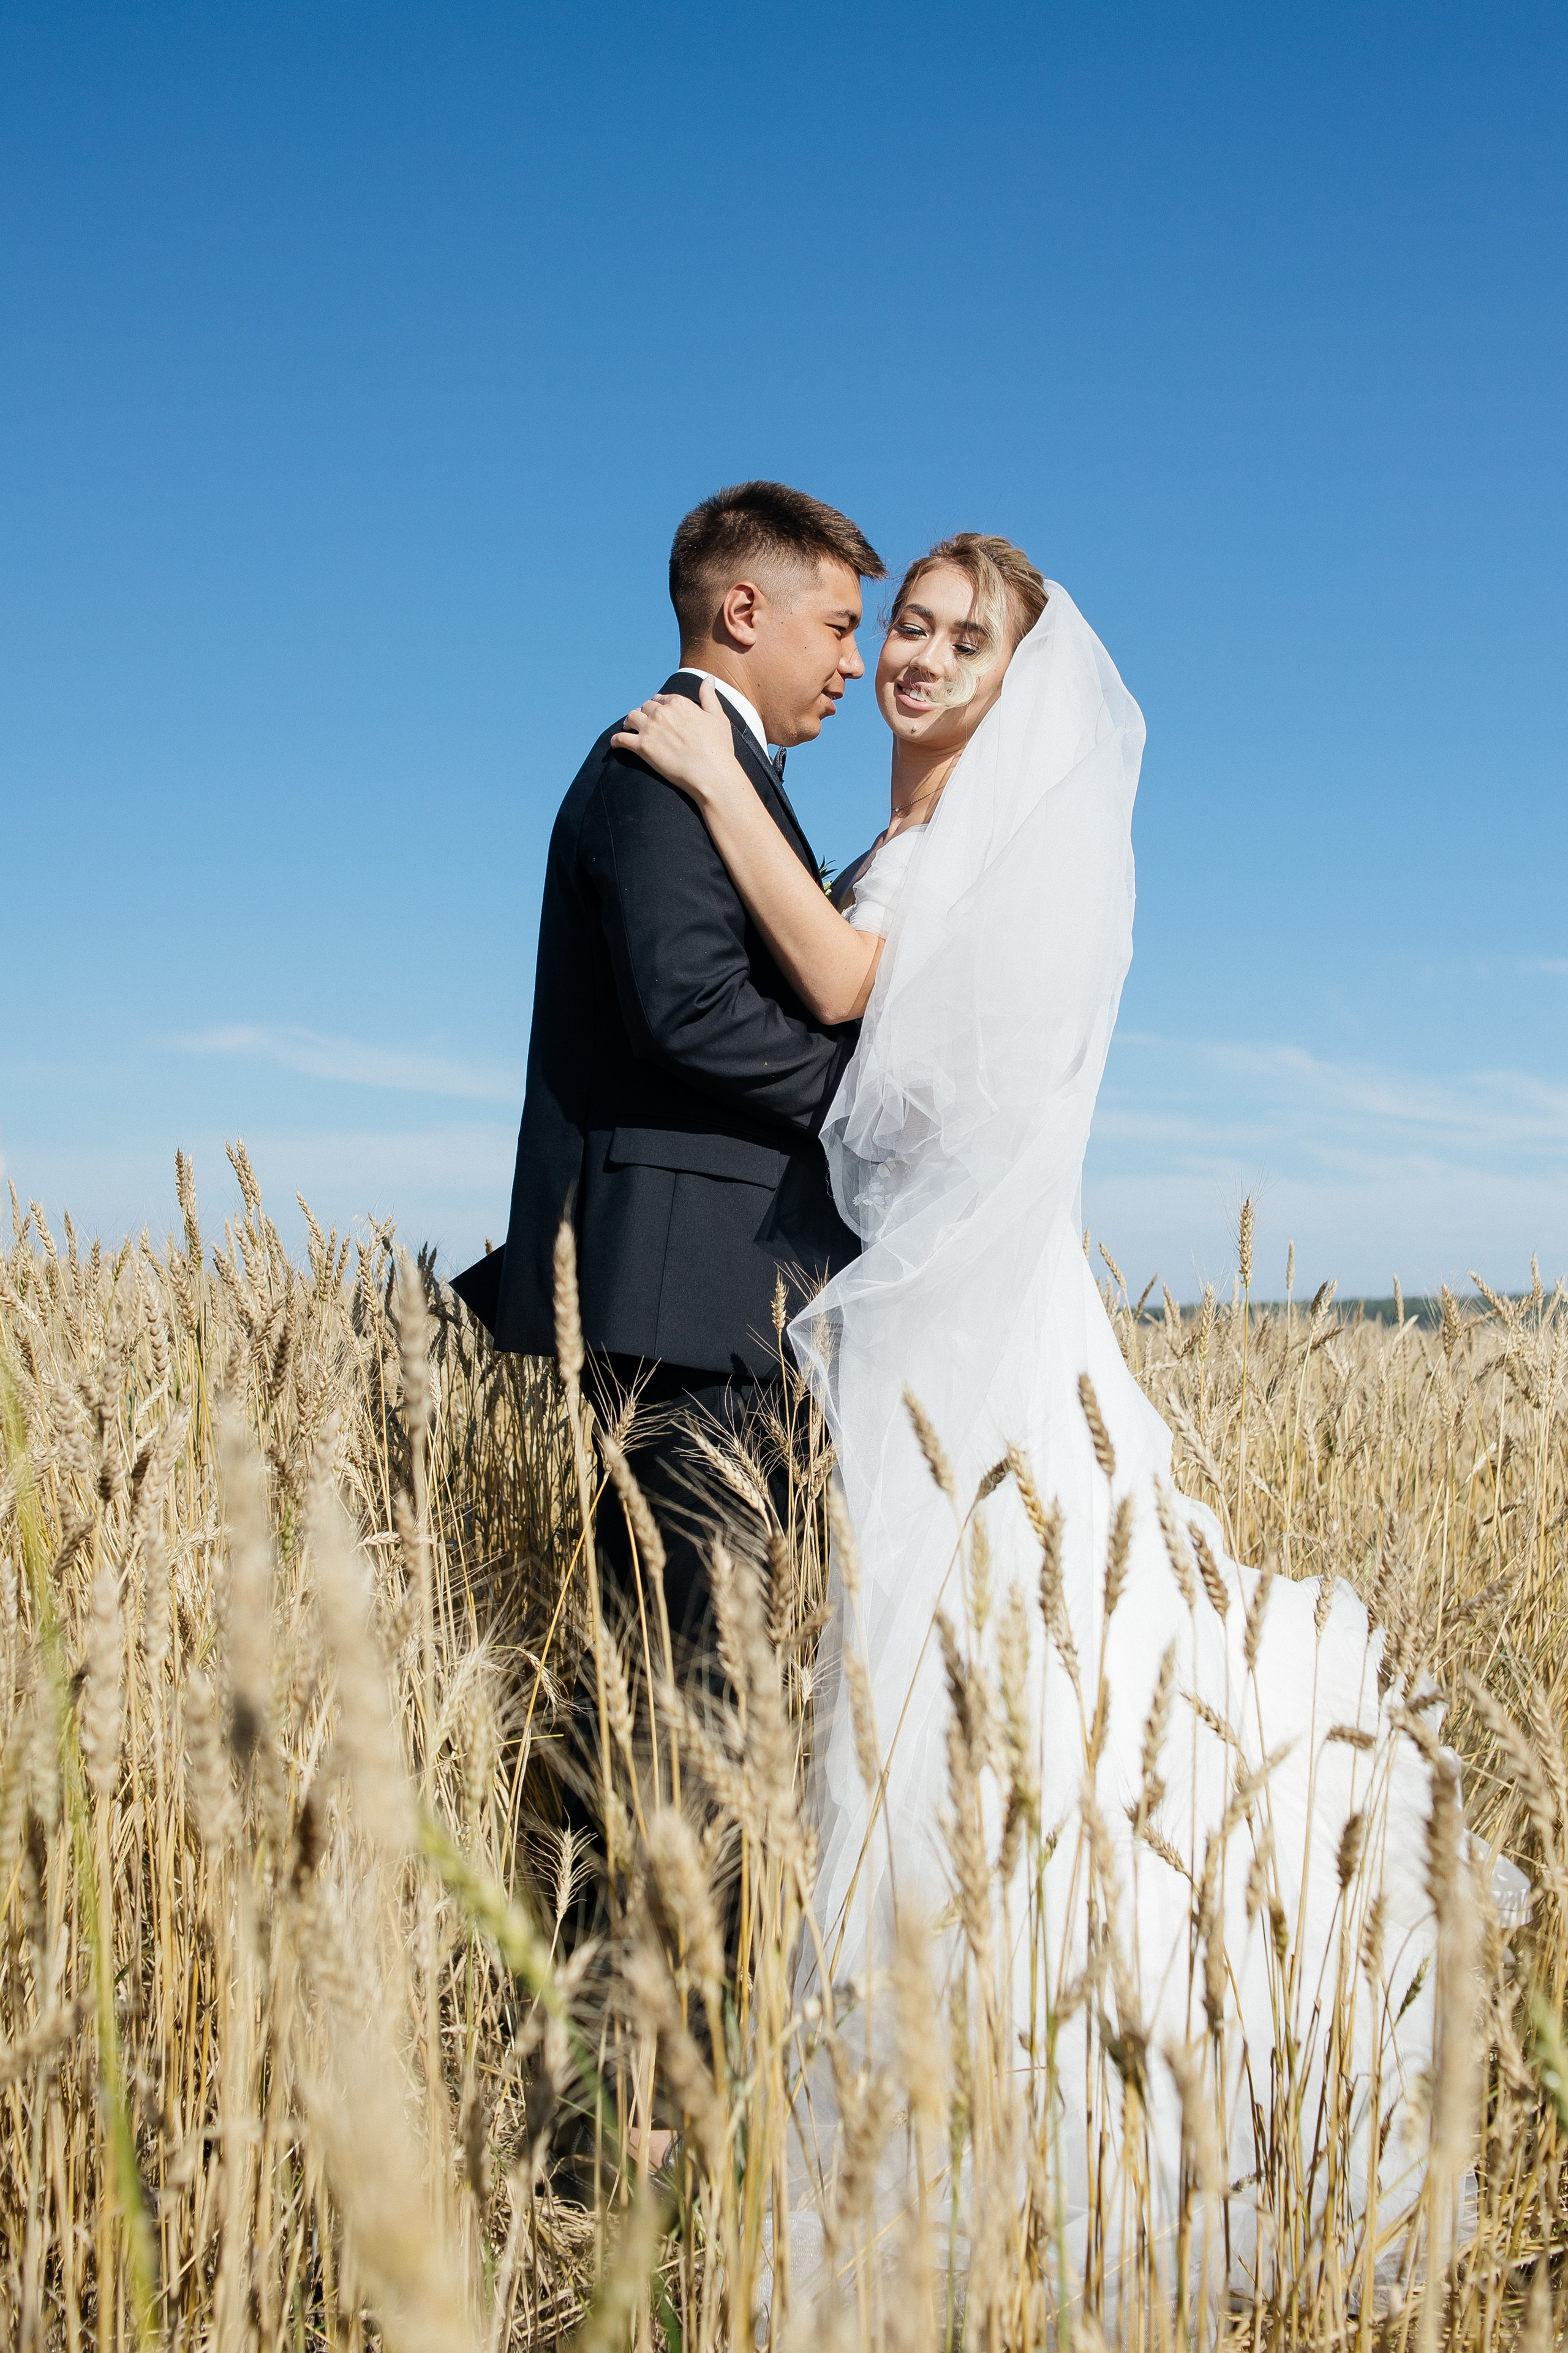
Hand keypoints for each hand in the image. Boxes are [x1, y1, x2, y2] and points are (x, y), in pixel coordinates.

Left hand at [611, 679, 749, 808]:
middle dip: (644, 712)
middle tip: (643, 721)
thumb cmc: (718, 747)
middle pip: (646, 707)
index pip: (663, 699)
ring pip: (631, 718)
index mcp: (679, 703)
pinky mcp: (642, 747)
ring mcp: (650, 729)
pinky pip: (621, 740)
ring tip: (628, 728)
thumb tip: (708, 678)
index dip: (659, 704)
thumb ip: (709, 696)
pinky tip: (616, 743)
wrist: (711, 773)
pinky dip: (616, 741)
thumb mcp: (718, 717)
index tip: (658, 711)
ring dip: (629, 722)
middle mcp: (662, 712)